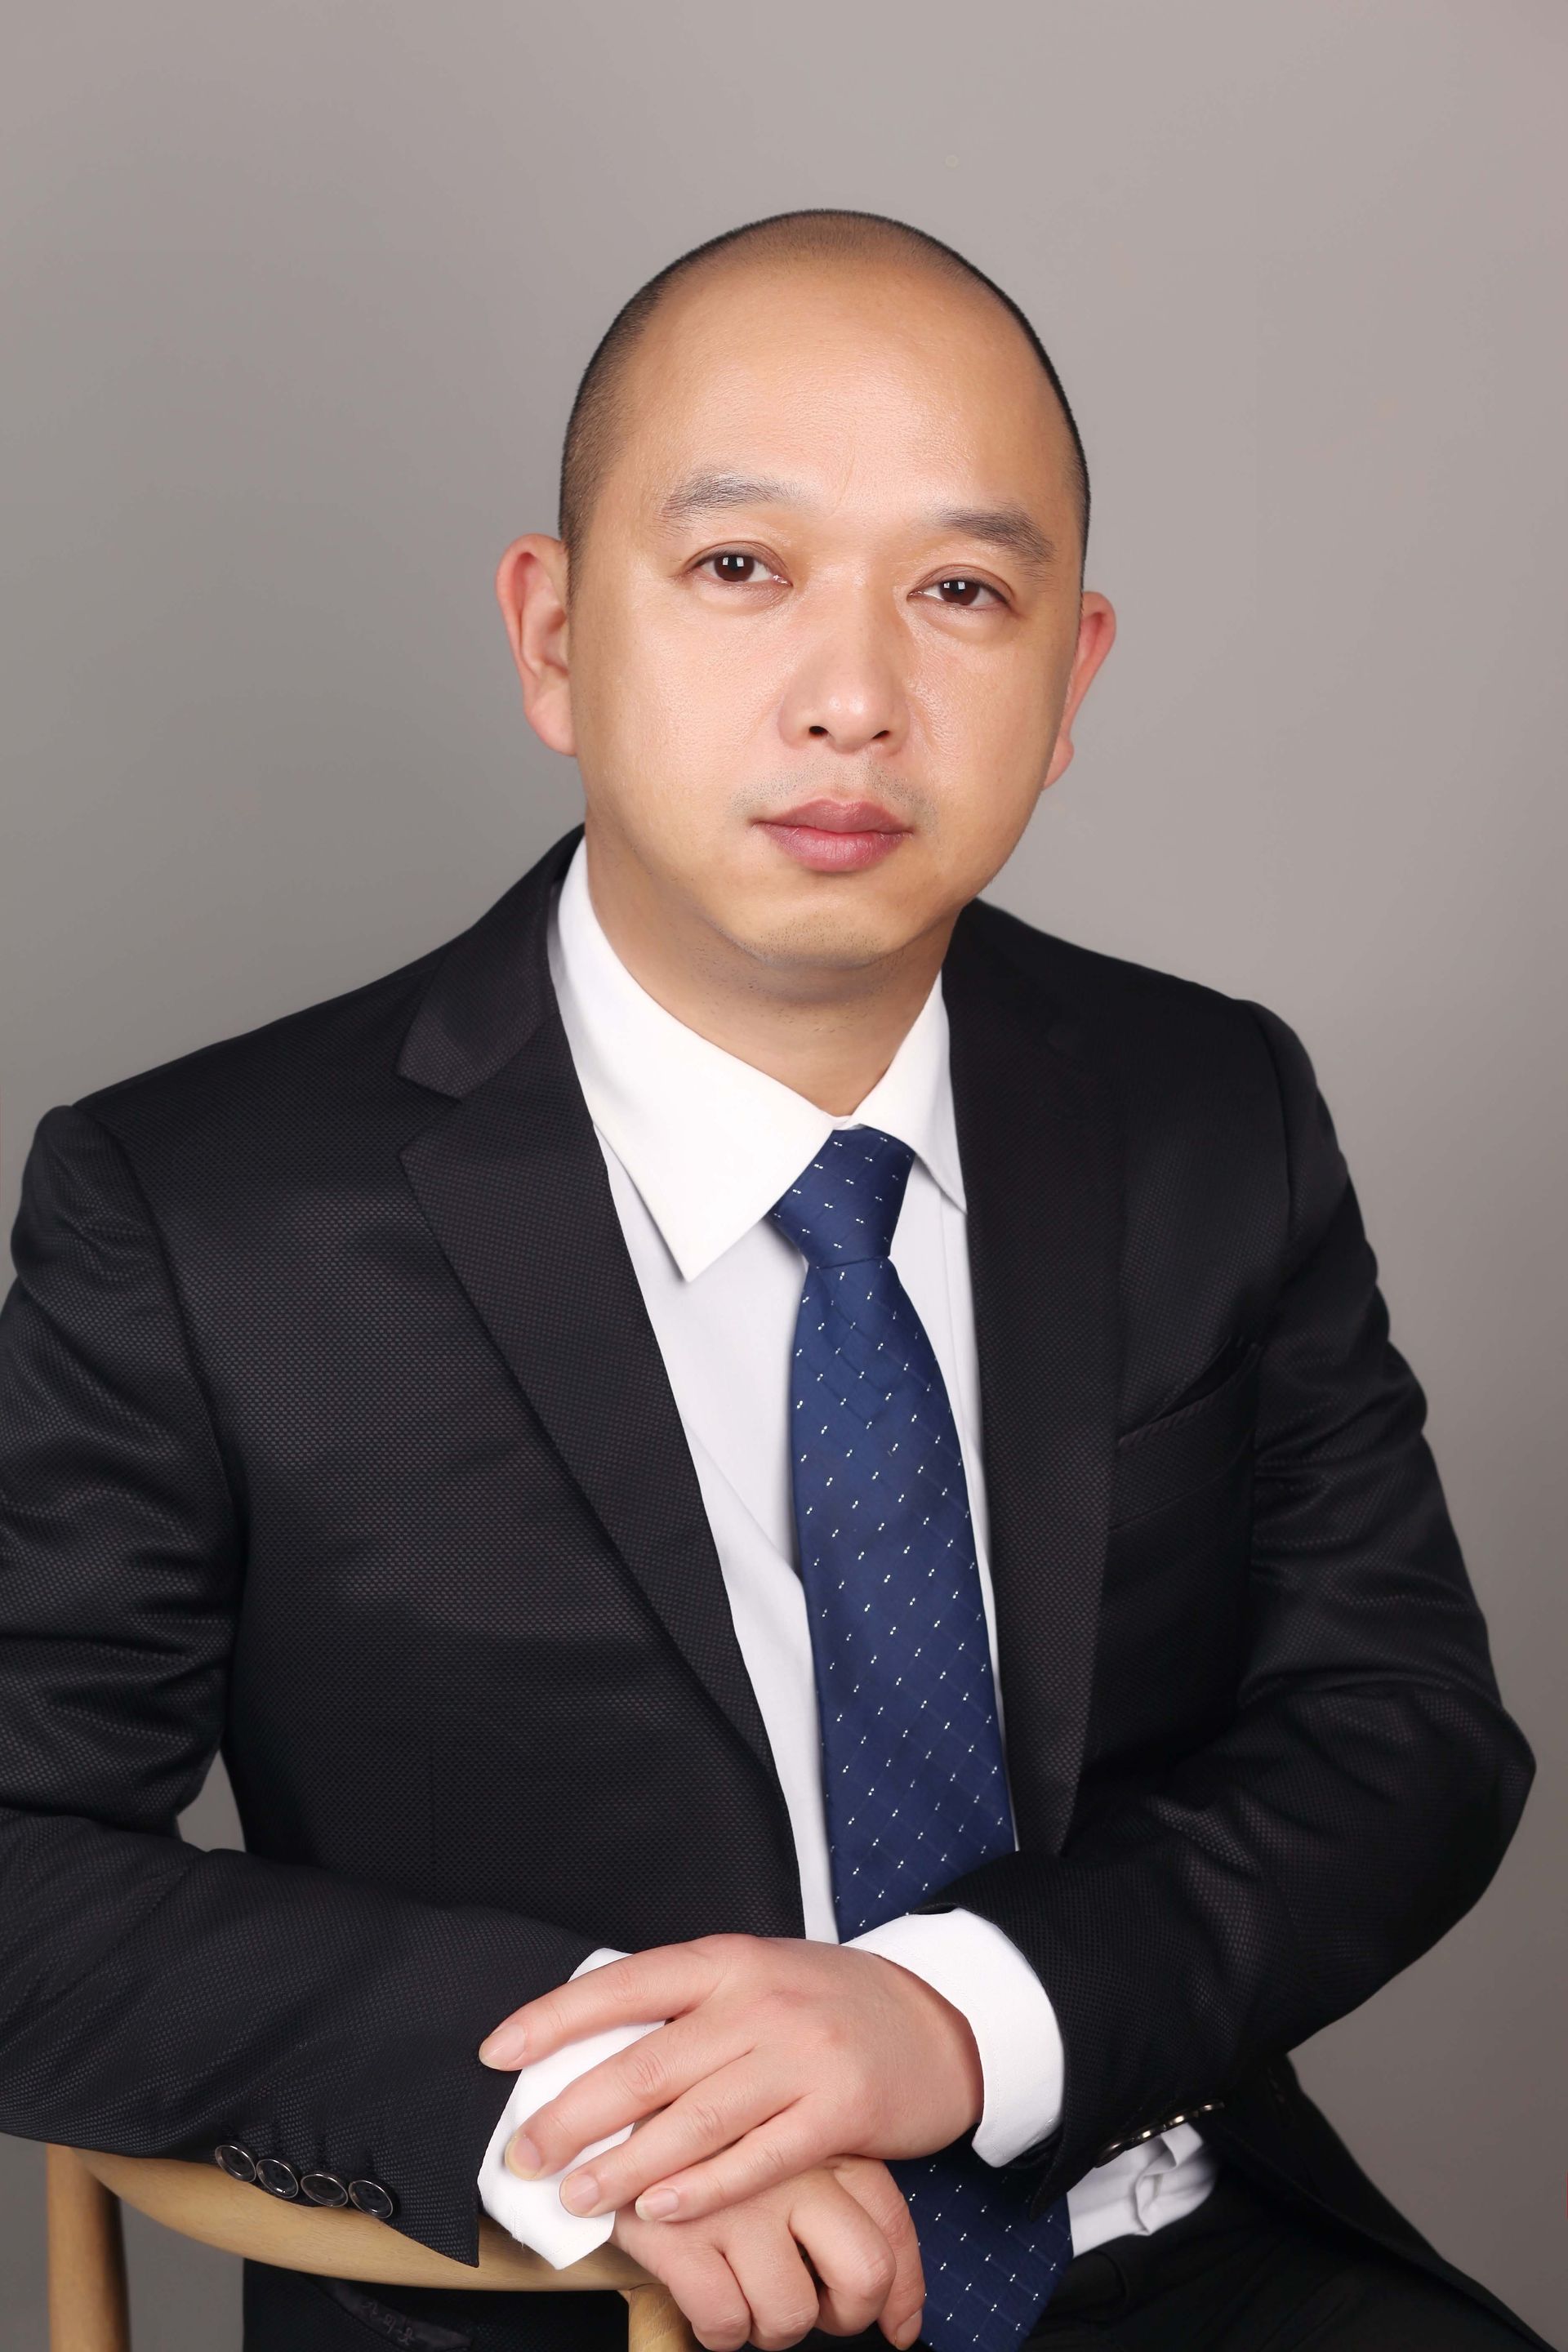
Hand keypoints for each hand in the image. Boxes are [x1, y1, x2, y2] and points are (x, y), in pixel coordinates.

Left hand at [478, 1933, 982, 2224]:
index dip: (556, 2019)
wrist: (935, 2021)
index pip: (624, 1984)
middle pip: (646, 2063)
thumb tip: (588, 2049)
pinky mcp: (839, 2112)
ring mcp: (801, 2057)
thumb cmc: (824, 2002)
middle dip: (573, 2115)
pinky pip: (758, 2159)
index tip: (498, 2053)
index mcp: (728, 1960)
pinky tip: (660, 2209)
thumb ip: (685, 2007)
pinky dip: (703, 2189)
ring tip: (576, 2196)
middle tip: (524, 2154)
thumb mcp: (755, 1977)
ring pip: (693, 2120)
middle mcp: (758, 2002)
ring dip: (624, 2165)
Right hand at [609, 2152, 925, 2350]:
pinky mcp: (682, 2231)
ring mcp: (738, 2199)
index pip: (892, 2230)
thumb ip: (848, 2215)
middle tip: (807, 2309)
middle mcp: (793, 2168)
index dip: (900, 2293)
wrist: (610, 2105)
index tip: (892, 2326)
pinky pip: (726, 2320)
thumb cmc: (712, 2145)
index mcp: (827, 2143)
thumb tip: (904, 2329)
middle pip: (865, 2274)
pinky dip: (718, 2329)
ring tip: (743, 2295)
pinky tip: (703, 2296)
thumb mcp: (790, 2155)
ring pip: (792, 2312)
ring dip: (768, 2327)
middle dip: (841, 2315)